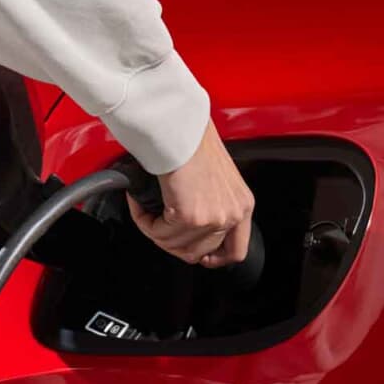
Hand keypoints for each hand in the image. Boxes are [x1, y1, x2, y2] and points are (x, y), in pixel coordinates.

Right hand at [127, 120, 253, 266]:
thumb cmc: (193, 138)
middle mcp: (233, 214)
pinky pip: (158, 233)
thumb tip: (192, 222)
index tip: (199, 256)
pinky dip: (144, 221)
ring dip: (155, 231)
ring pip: (175, 245)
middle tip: (158, 226)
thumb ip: (213, 202)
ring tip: (145, 210)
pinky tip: (140, 203)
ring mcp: (212, 218)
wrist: (181, 124)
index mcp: (243, 204)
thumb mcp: (217, 176)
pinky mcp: (189, 216)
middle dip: (173, 243)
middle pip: (199, 253)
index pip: (235, 250)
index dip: (213, 259)